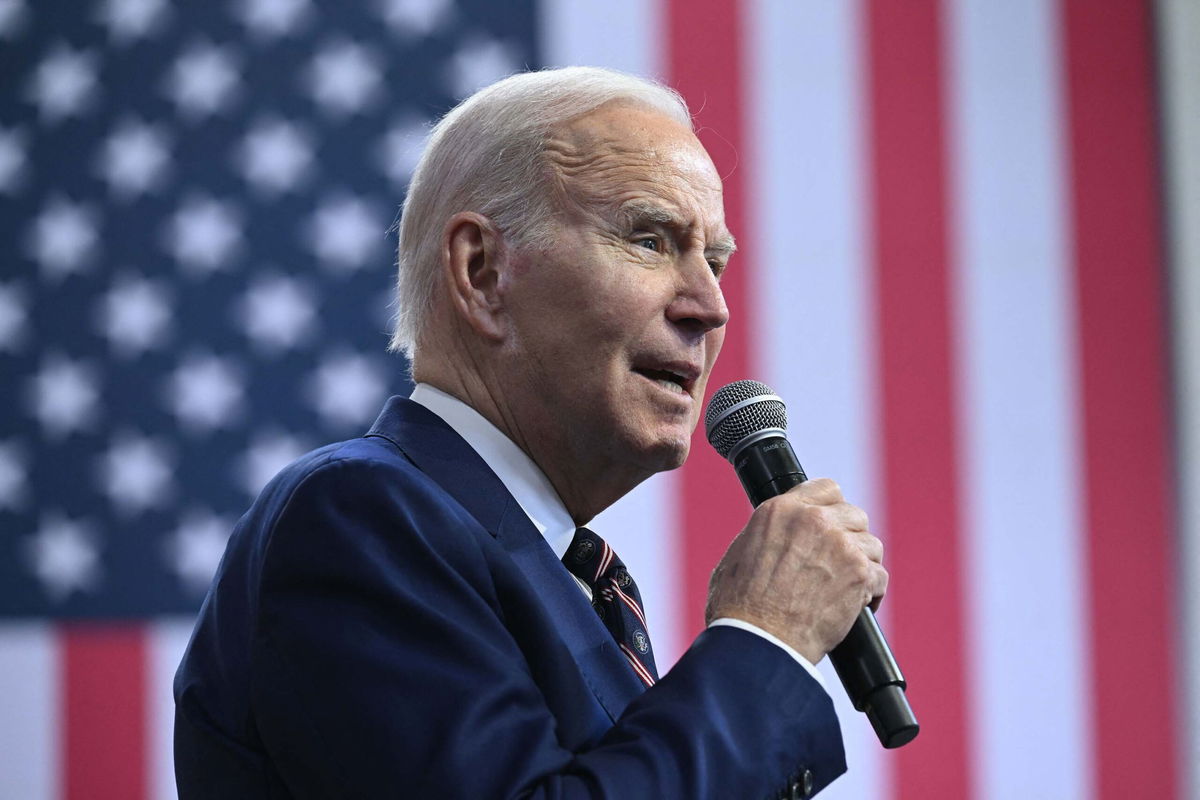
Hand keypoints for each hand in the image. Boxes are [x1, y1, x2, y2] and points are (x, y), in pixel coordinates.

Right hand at [704, 478, 886, 663]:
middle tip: (839, 562)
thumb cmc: (740, 608)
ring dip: (863, 565)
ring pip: (871, 545)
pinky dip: (872, 594)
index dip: (831, 509)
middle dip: (850, 537)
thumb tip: (777, 538)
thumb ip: (766, 535)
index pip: (826, 488)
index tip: (832, 525)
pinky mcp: (859, 574)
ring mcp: (839, 545)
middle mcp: (813, 520)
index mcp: (781, 511)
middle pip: (854, 515)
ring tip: (848, 587)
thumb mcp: (739, 554)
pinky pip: (880, 577)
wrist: (759, 641)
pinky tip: (858, 606)